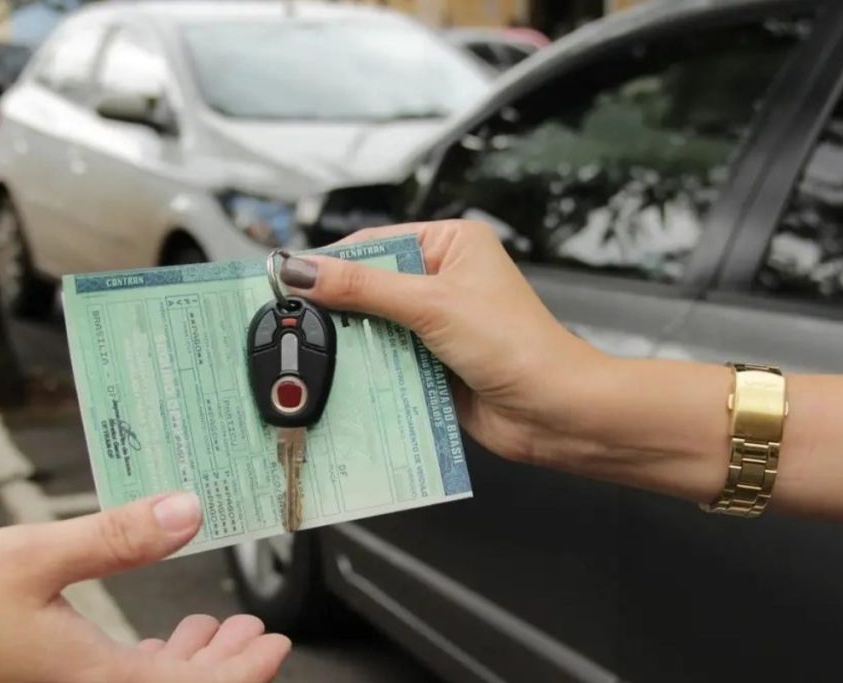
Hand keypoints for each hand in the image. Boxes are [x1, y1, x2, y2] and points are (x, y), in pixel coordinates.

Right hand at [0, 492, 290, 682]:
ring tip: (218, 629)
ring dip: (191, 660)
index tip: (274, 644)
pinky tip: (159, 636)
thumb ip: (118, 537)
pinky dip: (152, 658)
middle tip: (255, 633)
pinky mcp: (46, 678)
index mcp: (92, 676)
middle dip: (225, 664)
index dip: (240, 671)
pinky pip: (119, 678)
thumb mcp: (34, 556)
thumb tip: (188, 512)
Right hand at [281, 220, 603, 466]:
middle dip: (339, 307)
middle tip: (294, 319)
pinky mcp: (433, 362)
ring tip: (315, 352)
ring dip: (354, 343)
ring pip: (375, 327)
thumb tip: (304, 270)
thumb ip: (363, 288)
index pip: (375, 244)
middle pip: (370, 286)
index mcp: (452, 245)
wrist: (553, 412)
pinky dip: (368, 369)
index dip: (331, 261)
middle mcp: (444, 280)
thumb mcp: (431, 304)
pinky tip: (344, 378)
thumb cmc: (516, 345)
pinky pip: (387, 360)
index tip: (288, 278)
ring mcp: (438, 324)